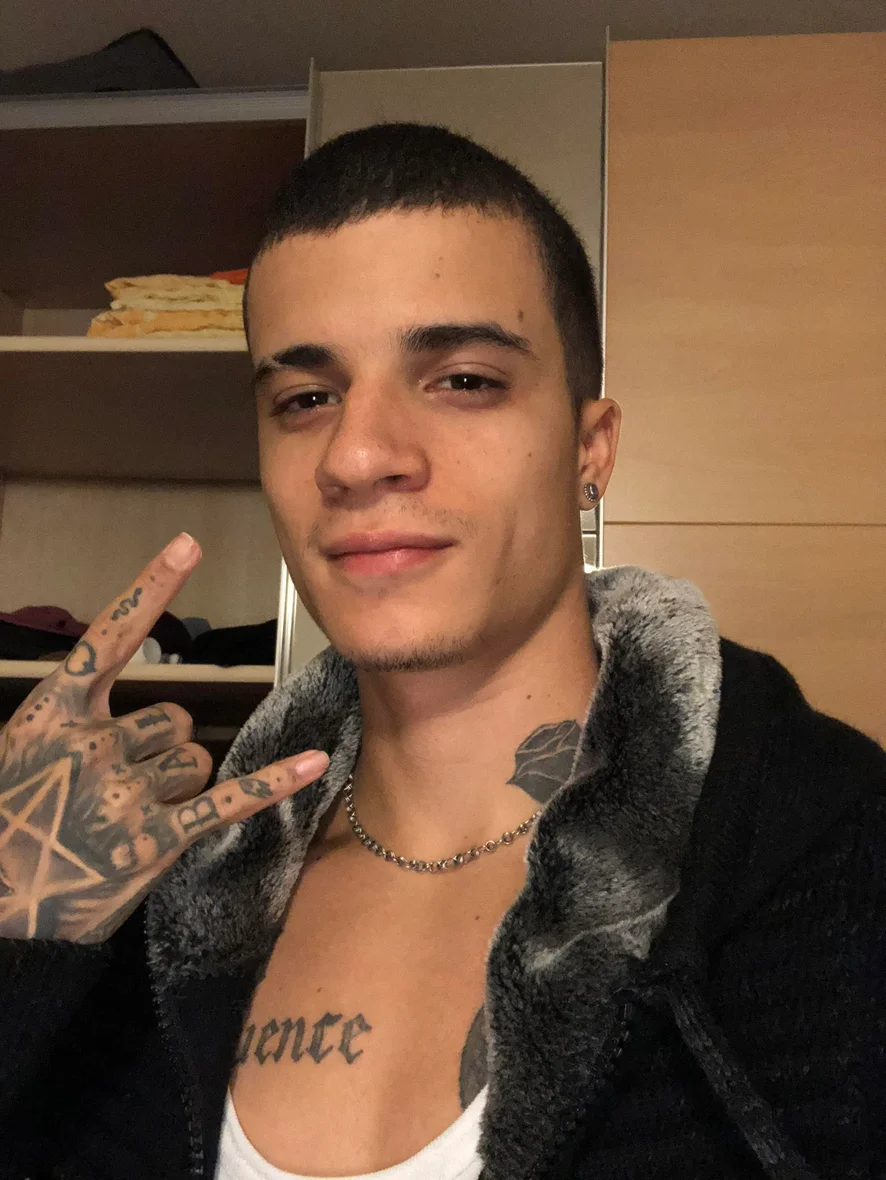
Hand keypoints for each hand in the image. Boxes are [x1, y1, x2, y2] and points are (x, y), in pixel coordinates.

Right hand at [0, 534, 328, 943]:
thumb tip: (133, 716)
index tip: (189, 545)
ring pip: (194, 759)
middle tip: (114, 792)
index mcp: (52, 714)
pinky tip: (315, 763)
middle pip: (172, 717)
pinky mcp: (157, 840)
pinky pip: (230, 800)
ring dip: (177, 785)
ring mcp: (125, 792)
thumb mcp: (19, 756)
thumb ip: (74, 722)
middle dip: (158, 748)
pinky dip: (275, 783)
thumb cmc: (9, 827)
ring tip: (128, 821)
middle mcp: (93, 743)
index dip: (150, 589)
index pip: (110, 637)